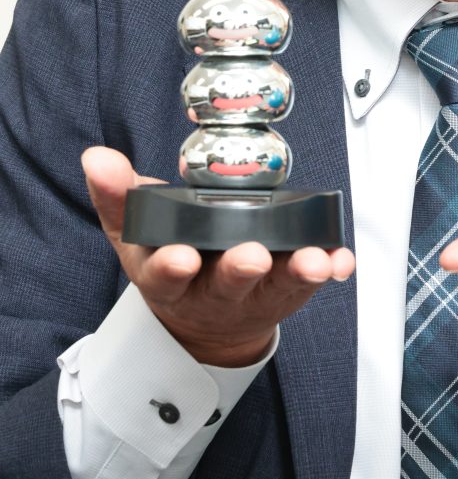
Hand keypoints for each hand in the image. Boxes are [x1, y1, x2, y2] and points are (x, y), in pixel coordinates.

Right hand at [82, 145, 354, 366]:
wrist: (203, 321)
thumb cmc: (170, 261)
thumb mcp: (134, 234)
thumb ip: (117, 195)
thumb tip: (97, 157)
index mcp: (170, 277)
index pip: (166, 276)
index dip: (173, 267)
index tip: (182, 256)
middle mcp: (213, 291)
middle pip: (228, 284)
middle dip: (240, 270)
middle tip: (252, 255)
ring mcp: (253, 295)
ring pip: (277, 287)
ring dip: (296, 273)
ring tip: (314, 260)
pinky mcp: (286, 292)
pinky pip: (309, 284)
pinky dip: (327, 270)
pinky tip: (340, 258)